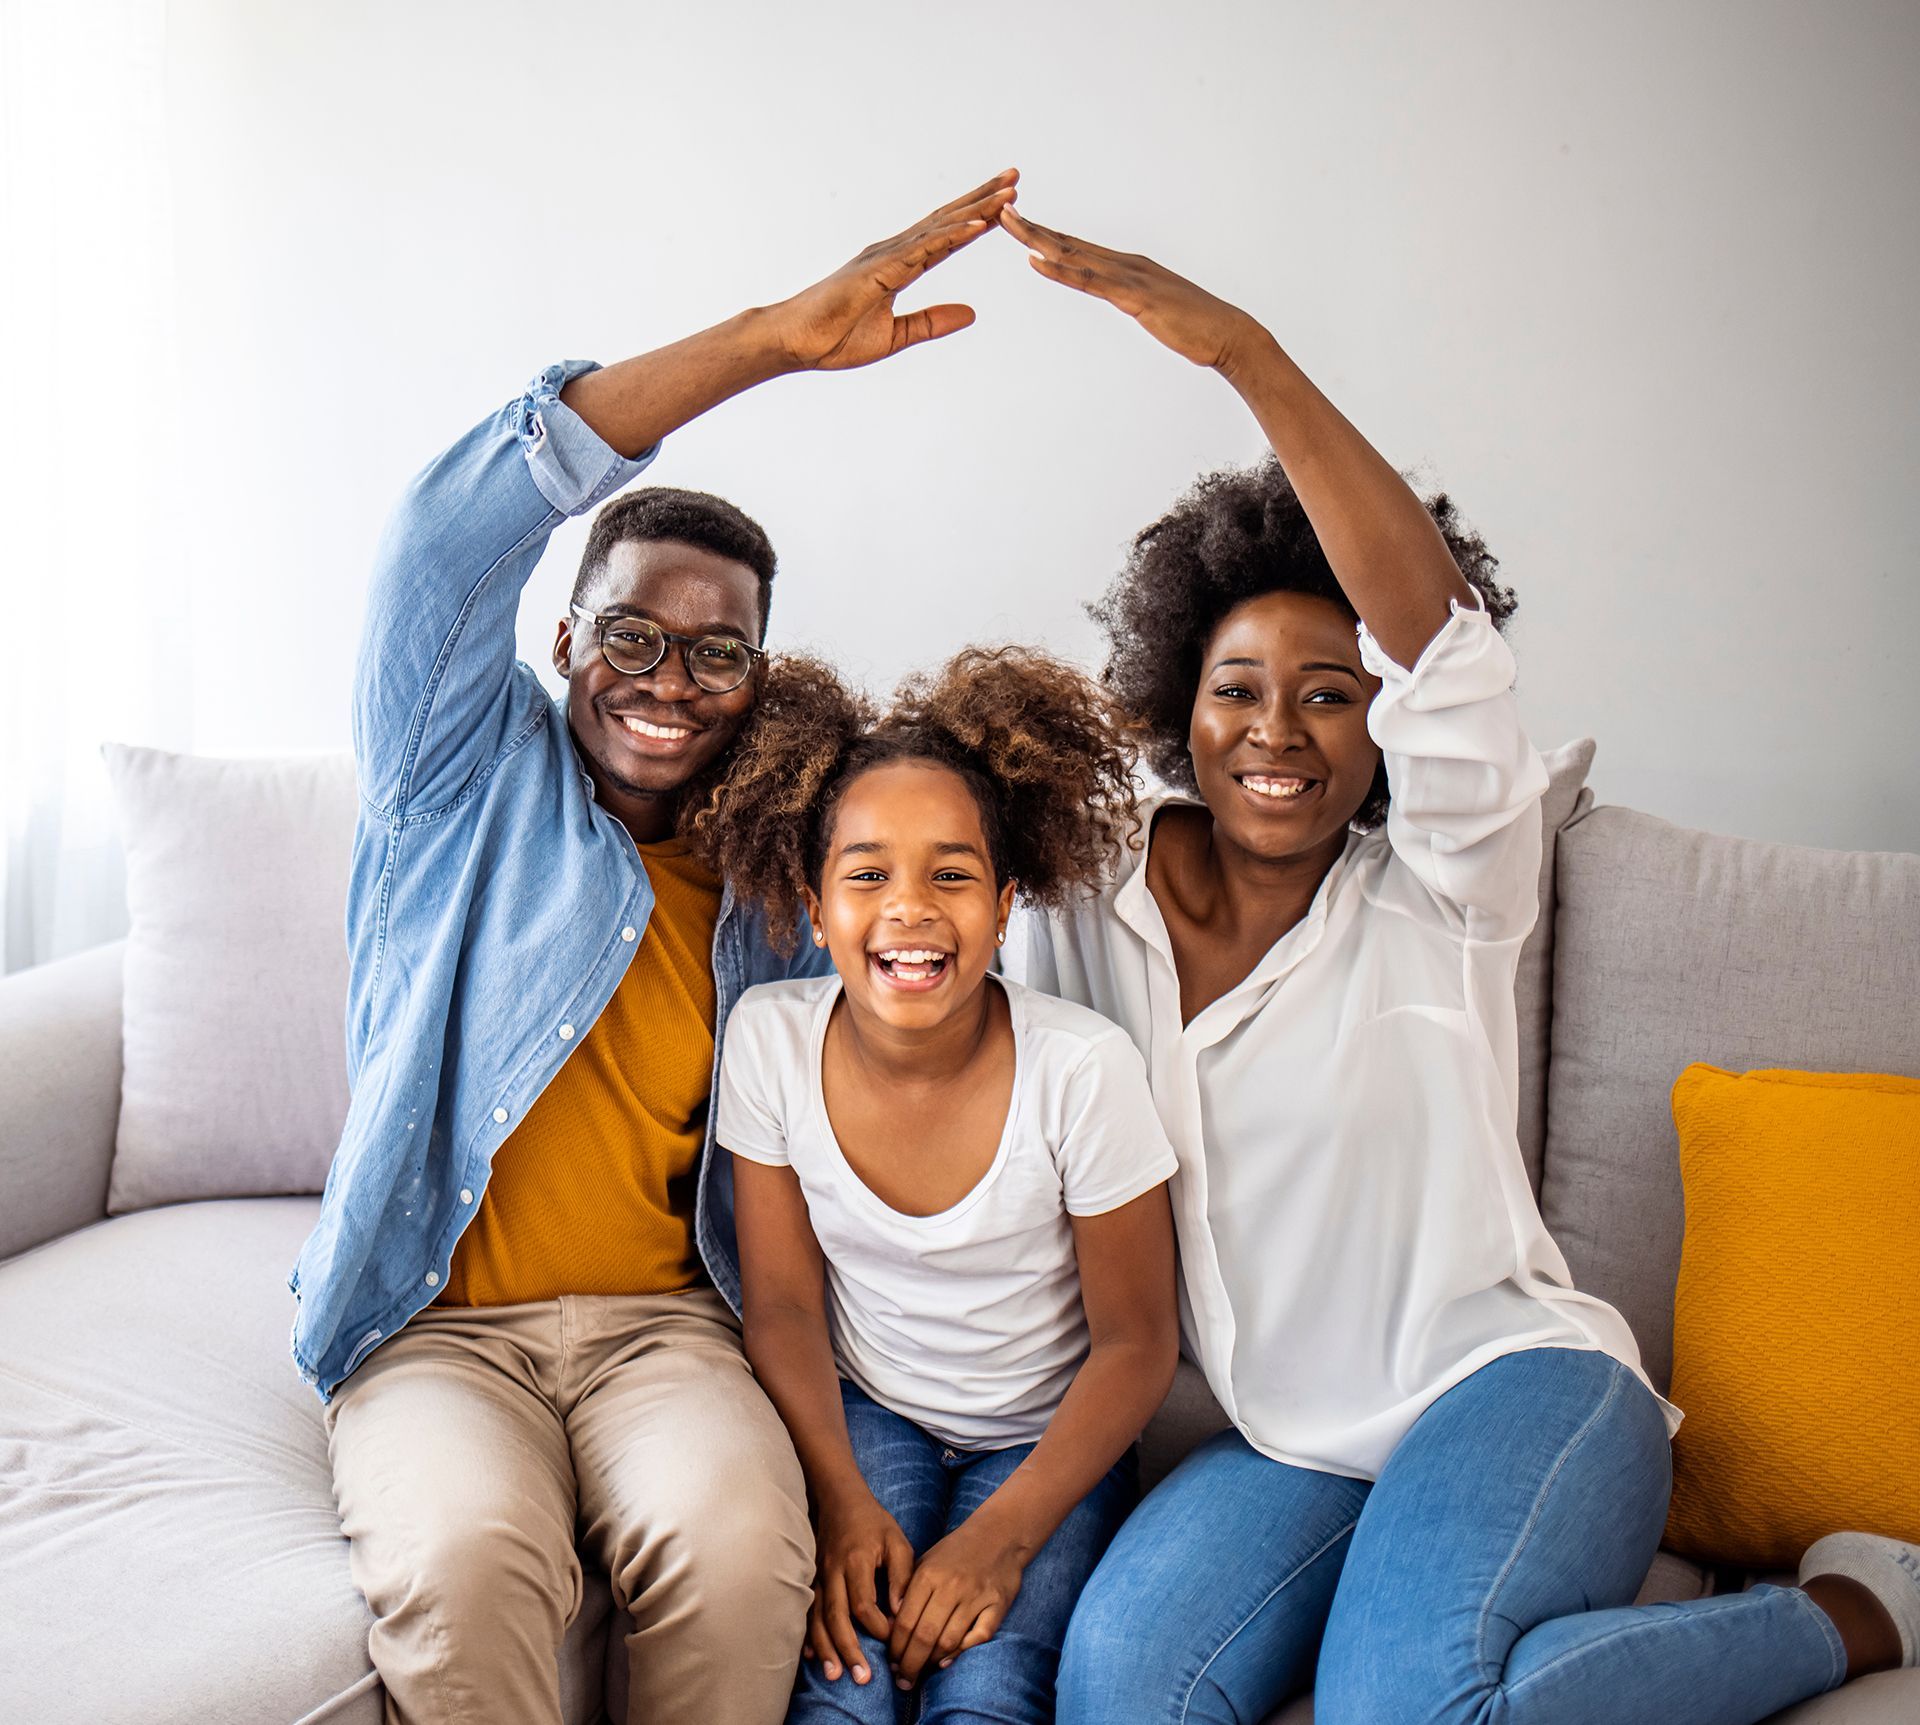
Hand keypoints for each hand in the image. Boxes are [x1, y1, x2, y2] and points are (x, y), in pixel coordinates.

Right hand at [765, 171, 1018, 372]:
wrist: (796, 343)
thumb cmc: (834, 339)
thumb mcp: (896, 336)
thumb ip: (932, 323)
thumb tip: (972, 314)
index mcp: (898, 266)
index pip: (946, 237)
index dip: (976, 218)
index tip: (1005, 203)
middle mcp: (895, 252)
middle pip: (948, 220)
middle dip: (983, 198)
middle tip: (1015, 178)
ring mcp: (887, 257)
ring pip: (941, 227)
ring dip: (977, 208)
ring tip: (1009, 192)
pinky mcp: (880, 271)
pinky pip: (924, 251)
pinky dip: (953, 236)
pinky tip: (980, 225)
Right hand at [806, 1489, 915, 1685]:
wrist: (841, 1500)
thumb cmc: (874, 1523)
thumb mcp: (897, 1541)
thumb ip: (901, 1576)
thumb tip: (900, 1612)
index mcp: (857, 1560)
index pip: (863, 1603)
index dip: (877, 1626)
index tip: (893, 1639)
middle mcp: (833, 1571)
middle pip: (837, 1617)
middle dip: (849, 1650)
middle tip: (863, 1678)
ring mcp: (818, 1576)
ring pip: (818, 1619)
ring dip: (826, 1649)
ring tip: (835, 1676)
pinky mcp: (811, 1580)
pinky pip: (807, 1612)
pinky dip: (809, 1636)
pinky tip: (812, 1657)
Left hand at [884, 1515, 1026, 1687]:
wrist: (999, 1533)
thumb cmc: (956, 1551)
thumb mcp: (926, 1561)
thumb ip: (908, 1590)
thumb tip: (890, 1626)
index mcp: (929, 1575)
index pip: (905, 1621)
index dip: (895, 1647)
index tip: (891, 1663)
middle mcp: (951, 1586)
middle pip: (924, 1636)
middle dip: (909, 1664)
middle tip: (902, 1681)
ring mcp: (976, 1596)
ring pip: (949, 1640)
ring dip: (931, 1663)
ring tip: (920, 1674)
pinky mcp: (998, 1604)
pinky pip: (979, 1636)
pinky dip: (962, 1652)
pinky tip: (947, 1662)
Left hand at [999, 205, 1265, 373]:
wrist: (1229, 335)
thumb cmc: (1195, 328)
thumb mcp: (1154, 310)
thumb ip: (1133, 300)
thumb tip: (1118, 298)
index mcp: (1128, 267)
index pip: (1077, 248)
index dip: (1045, 233)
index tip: (1017, 221)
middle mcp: (1126, 263)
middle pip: (1068, 242)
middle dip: (1031, 226)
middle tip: (997, 207)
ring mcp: (1130, 278)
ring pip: (1074, 255)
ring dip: (1037, 238)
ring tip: (1006, 223)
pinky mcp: (1135, 298)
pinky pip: (1091, 282)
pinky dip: (1061, 271)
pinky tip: (1036, 261)